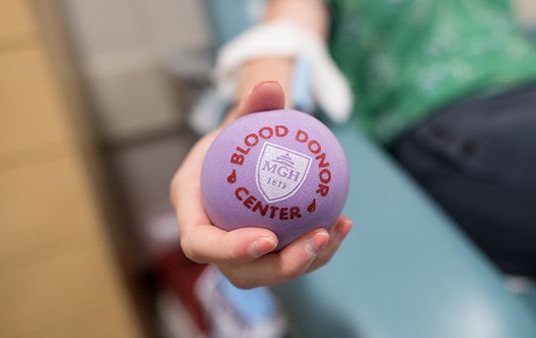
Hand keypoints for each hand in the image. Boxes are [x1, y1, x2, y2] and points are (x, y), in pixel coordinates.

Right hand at [171, 80, 351, 288]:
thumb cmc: (234, 138)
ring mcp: (236, 253)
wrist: (239, 158)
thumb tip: (271, 86)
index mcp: (192, 210)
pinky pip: (289, 260)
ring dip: (307, 260)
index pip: (199, 242)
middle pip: (239, 272)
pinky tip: (343, 222)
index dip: (229, 250)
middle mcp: (212, 239)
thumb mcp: (241, 118)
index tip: (269, 238)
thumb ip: (253, 105)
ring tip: (336, 229)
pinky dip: (317, 248)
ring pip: (268, 274)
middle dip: (279, 267)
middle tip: (316, 238)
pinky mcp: (262, 255)